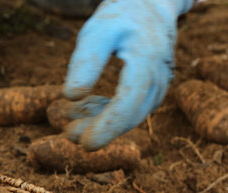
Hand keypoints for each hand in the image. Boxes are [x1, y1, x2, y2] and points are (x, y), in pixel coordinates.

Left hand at [63, 0, 193, 149]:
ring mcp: (158, 85)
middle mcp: (159, 78)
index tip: (85, 144)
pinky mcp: (151, 89)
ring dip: (100, 122)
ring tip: (70, 123)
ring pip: (130, 115)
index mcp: (147, 62)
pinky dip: (106, 112)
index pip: (128, 103)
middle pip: (130, 115)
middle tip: (68, 135)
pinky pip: (130, 108)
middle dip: (99, 129)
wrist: (149, 4)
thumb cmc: (120, 16)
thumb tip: (71, 97)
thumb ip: (86, 62)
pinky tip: (83, 111)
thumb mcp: (97, 32)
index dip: (107, 127)